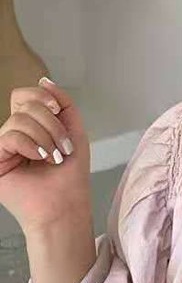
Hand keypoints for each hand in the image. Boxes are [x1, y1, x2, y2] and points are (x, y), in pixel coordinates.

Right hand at [0, 78, 91, 235]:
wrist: (65, 203)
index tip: (58, 110)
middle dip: (52, 123)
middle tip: (63, 146)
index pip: (24, 95)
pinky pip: (9, 136)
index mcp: (30, 125)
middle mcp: (13, 134)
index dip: (42, 97)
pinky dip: (31, 145)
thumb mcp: (73, 128)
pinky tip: (40, 158)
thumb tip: (44, 79)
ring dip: (46, 136)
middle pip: (24, 104)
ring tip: (54, 156)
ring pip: (19, 119)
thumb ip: (62, 102)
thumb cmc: (70, 172)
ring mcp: (2, 147)